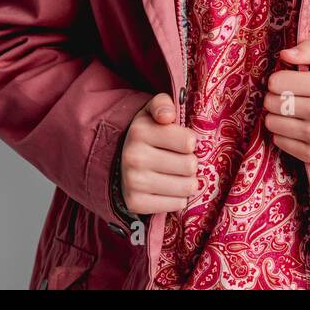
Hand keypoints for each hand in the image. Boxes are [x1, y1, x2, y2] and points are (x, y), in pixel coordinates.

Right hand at [119, 92, 199, 214]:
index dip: (190, 142)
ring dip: (187, 182)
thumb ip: (163, 104)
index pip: (188, 141)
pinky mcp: (136, 203)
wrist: (120, 162)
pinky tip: (167, 189)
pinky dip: (177, 198)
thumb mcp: (152, 112)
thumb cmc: (148, 134)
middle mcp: (134, 157)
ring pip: (187, 187)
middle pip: (190, 165)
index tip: (182, 142)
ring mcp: (133, 182)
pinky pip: (177, 204)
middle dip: (190, 163)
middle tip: (179, 160)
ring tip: (176, 175)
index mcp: (140, 131)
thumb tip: (167, 116)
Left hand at [262, 41, 309, 165]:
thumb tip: (284, 54)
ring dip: (277, 116)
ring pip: (271, 123)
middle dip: (276, 97)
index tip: (290, 82)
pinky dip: (284, 134)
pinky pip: (279, 141)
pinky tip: (298, 128)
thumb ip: (309, 50)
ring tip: (293, 113)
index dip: (279, 80)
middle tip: (291, 98)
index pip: (276, 82)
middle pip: (271, 102)